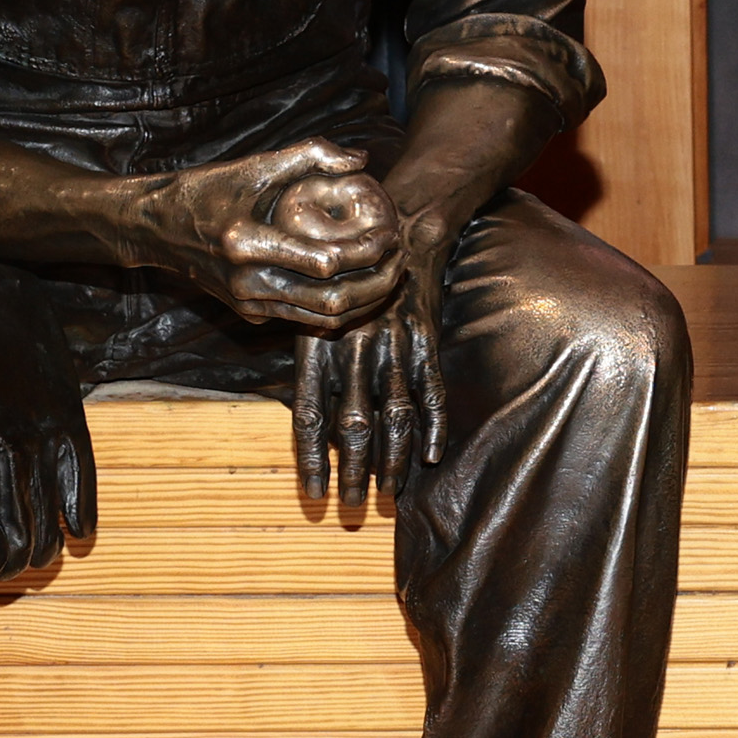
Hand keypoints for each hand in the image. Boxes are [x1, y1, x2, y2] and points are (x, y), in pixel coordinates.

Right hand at [148, 141, 406, 332]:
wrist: (158, 228)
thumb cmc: (210, 189)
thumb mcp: (256, 164)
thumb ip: (311, 154)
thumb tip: (361, 159)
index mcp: (248, 243)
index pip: (327, 261)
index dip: (368, 250)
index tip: (393, 233)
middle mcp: (248, 282)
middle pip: (332, 298)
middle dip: (377, 283)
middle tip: (402, 260)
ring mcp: (249, 304)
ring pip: (324, 319)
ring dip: (366, 301)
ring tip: (391, 275)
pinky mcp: (250, 315)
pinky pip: (306, 322)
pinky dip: (341, 311)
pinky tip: (363, 289)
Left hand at [278, 175, 469, 514]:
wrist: (397, 227)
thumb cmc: (343, 277)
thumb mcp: (312, 313)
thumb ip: (311, 365)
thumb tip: (311, 424)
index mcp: (316, 345)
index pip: (305, 416)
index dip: (309, 461)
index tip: (312, 498)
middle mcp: (351, 347)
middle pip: (352, 424)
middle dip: (352, 473)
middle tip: (352, 510)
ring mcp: (391, 343)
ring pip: (393, 414)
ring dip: (391, 459)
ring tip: (387, 495)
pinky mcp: (424, 338)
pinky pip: (430, 388)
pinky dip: (432, 424)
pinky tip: (431, 456)